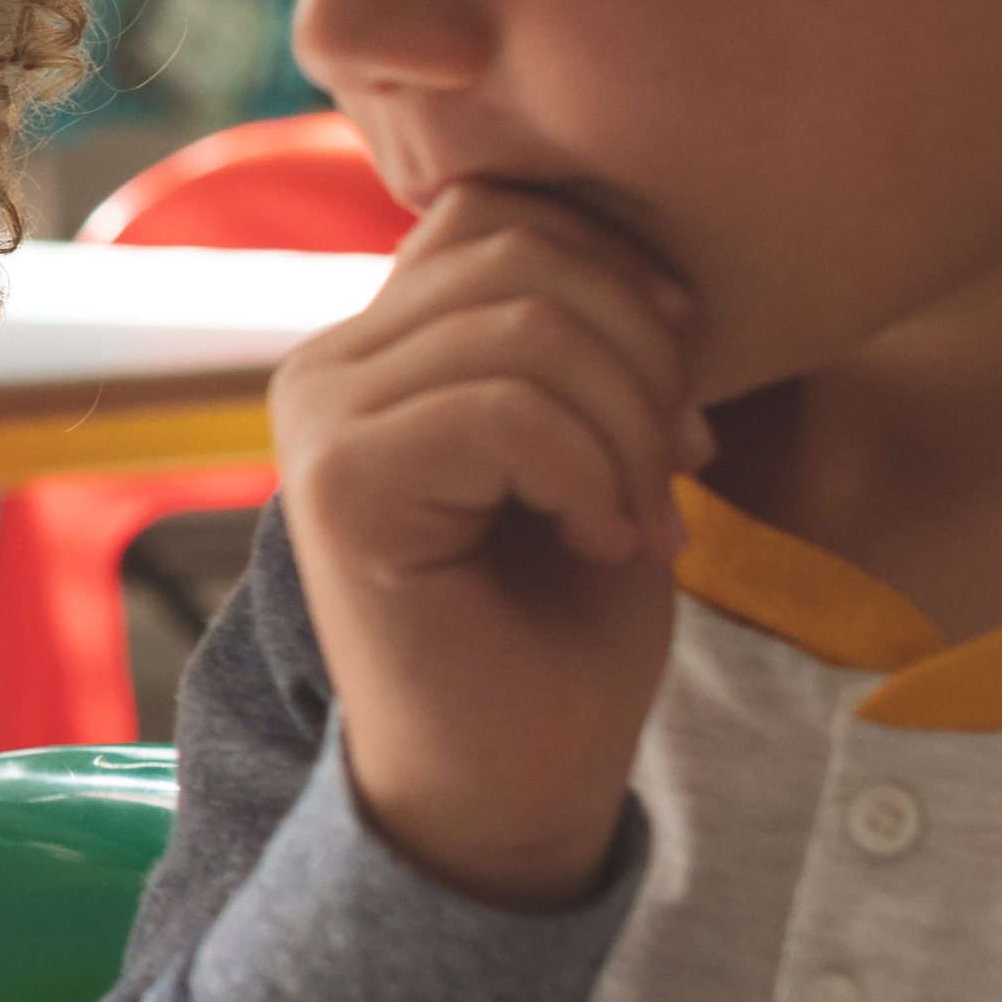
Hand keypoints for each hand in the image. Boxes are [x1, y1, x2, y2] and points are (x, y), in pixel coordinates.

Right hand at [263, 177, 705, 909]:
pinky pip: (502, 409)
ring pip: (524, 328)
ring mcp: (319, 422)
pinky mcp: (338, 487)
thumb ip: (572, 336)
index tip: (682, 394)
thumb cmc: (561, 630)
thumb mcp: (590, 445)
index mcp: (378, 346)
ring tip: (635, 522)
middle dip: (642, 356)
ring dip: (626, 431)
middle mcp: (326, 367)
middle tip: (676, 472)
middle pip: (521, 253)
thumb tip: (630, 251)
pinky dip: (589, 475)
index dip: (621, 275)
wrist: (512, 790)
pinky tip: (595, 542)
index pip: (499, 211)